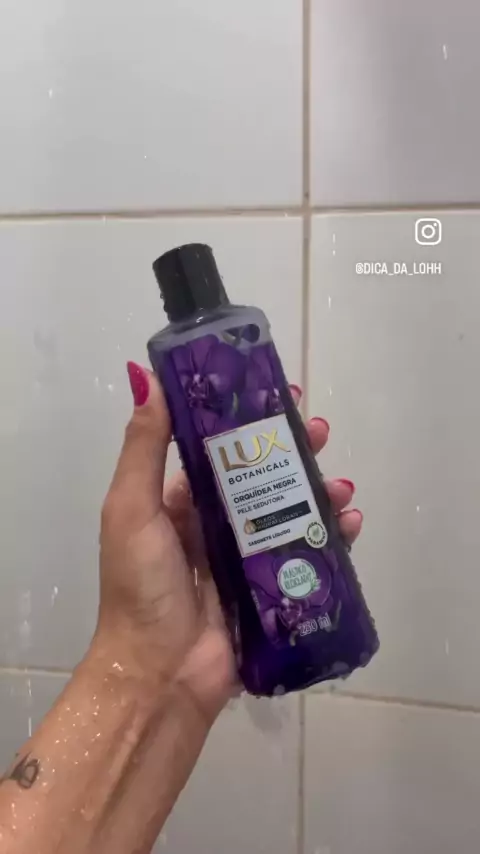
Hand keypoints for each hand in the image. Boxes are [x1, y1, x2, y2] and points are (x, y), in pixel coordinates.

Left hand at [94, 364, 362, 726]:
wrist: (161, 674)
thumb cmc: (142, 585)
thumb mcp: (131, 508)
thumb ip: (144, 447)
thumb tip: (147, 377)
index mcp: (177, 502)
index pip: (216, 449)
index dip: (244, 420)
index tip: (274, 391)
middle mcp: (214, 525)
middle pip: (261, 476)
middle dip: (291, 450)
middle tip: (319, 429)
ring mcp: (246, 557)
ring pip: (289, 510)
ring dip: (317, 490)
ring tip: (338, 483)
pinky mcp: (273, 588)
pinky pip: (307, 553)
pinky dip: (333, 536)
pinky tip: (350, 521)